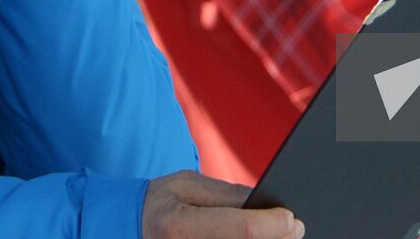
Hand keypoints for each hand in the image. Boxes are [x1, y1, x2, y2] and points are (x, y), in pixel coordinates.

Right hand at [142, 170, 304, 238]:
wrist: (124, 230)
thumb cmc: (158, 203)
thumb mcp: (186, 185)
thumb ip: (225, 195)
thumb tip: (264, 202)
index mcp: (178, 225)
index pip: (240, 229)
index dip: (272, 225)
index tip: (293, 220)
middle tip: (295, 230)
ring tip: (281, 236)